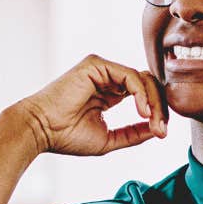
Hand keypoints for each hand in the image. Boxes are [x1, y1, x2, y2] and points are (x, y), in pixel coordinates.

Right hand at [11, 55, 167, 156]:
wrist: (40, 131)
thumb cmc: (66, 136)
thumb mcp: (109, 139)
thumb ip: (133, 133)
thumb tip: (159, 130)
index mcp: (110, 94)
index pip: (143, 95)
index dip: (156, 112)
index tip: (161, 133)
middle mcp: (107, 78)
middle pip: (147, 84)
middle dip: (159, 107)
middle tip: (161, 129)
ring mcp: (102, 70)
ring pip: (142, 79)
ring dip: (153, 102)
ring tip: (153, 122)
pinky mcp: (96, 65)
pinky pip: (130, 76)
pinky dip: (141, 94)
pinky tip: (142, 111)